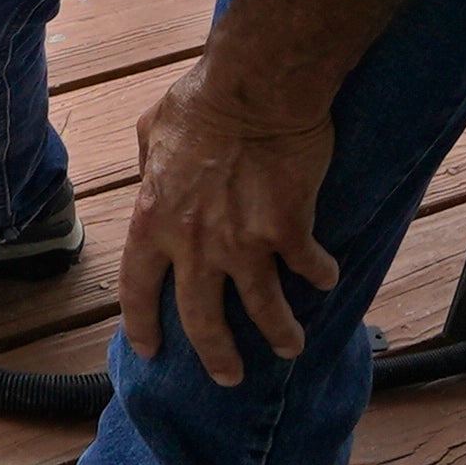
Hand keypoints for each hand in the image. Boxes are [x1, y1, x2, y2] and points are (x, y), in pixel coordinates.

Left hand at [123, 63, 340, 386]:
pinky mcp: (288, 232)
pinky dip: (319, 277)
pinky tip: (327, 281)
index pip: (138, 289)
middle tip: (229, 376)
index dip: (142, 325)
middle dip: (216, 355)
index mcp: (153, 220)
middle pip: (201, 319)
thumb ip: (147, 164)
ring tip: (291, 347)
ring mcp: (242, 243)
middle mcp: (194, 244)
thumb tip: (149, 172)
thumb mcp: (151, 130)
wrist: (257, 89)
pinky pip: (307, 268)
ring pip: (261, 309)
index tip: (150, 349)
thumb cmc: (203, 101)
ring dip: (278, 334)